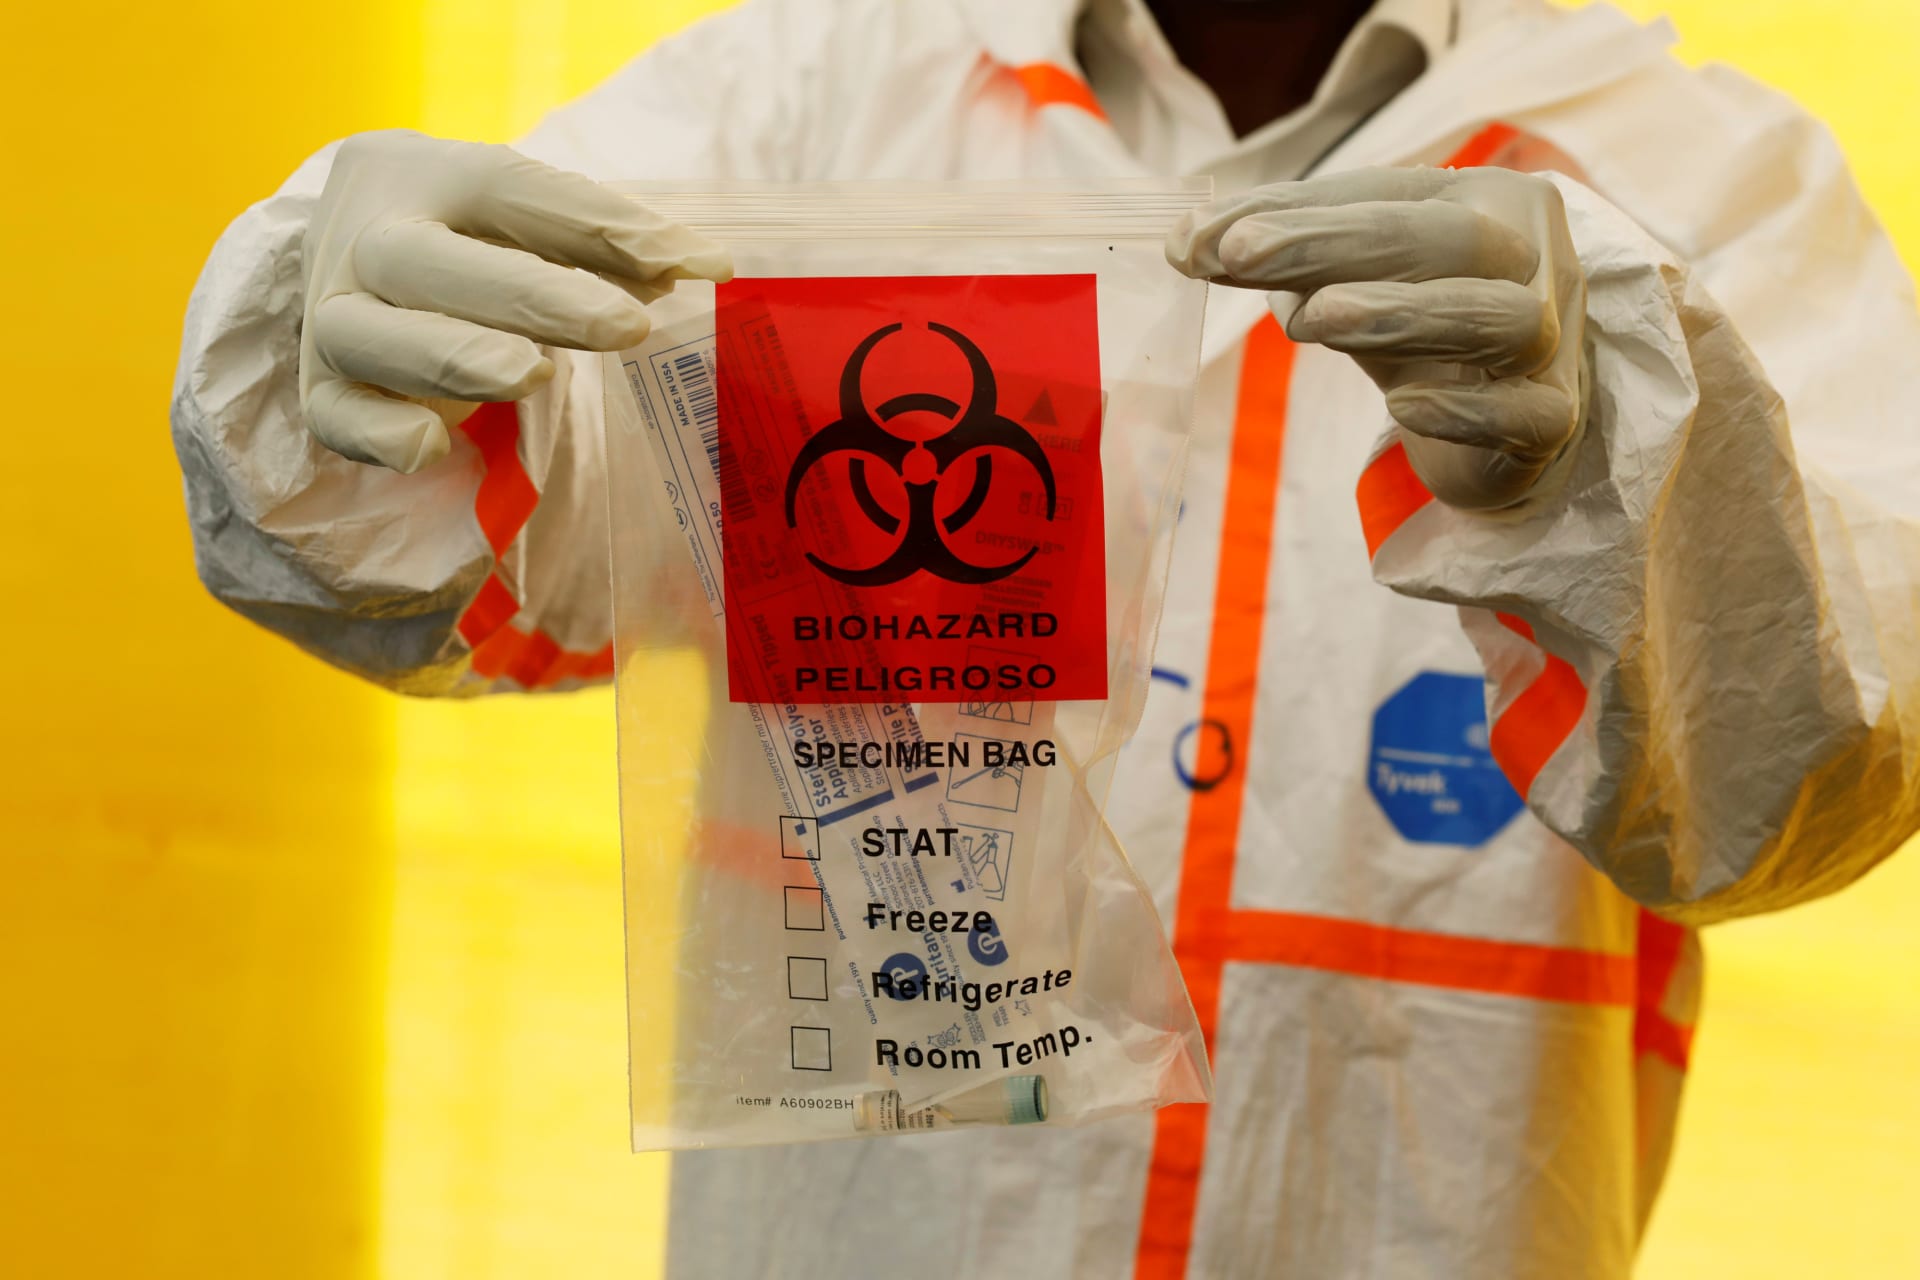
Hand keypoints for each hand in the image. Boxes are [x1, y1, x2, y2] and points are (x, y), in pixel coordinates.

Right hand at [300, 130, 730, 472]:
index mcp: (423, 175)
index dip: (604, 226)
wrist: (344, 246)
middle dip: (532, 296)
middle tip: (625, 328)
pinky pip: (334, 417)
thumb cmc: (466, 237)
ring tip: (537, 376)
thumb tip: (698, 267)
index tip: (697, 264)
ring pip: (371, 336)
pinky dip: (377, 437)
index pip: (509, 189)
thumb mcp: (528, 221)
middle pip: (427, 261)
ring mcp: (334, 317)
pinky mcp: (321, 390)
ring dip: (456, 358)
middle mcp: (365, 238)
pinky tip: (429, 449)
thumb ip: (605, 242)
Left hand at [1167, 167, 1585, 511]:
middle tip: (1239, 255)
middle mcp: (1534, 260)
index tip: (1196, 238)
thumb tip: (1187, 242)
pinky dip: (1462, 407)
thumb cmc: (1426, 332)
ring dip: (1404, 314)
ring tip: (1315, 321)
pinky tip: (1402, 404)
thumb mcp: (1355, 285)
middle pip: (1452, 237)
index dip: (1291, 215)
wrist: (1508, 427)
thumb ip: (1287, 263)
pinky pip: (1522, 414)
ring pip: (1504, 318)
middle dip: (1337, 242)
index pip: (1384, 197)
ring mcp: (1555, 343)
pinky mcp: (1553, 422)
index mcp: (1487, 203)